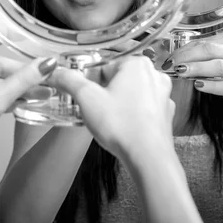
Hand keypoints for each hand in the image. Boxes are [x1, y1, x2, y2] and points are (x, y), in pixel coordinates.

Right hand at [47, 56, 174, 161]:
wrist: (148, 158)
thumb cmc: (119, 124)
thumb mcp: (86, 98)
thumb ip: (69, 80)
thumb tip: (56, 72)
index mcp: (137, 64)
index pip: (103, 66)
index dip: (89, 83)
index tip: (84, 97)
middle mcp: (154, 75)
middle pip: (118, 79)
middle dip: (104, 92)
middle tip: (94, 110)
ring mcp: (163, 95)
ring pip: (131, 93)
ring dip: (118, 103)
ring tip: (108, 121)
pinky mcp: (166, 114)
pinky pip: (142, 108)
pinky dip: (132, 114)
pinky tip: (123, 128)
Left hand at [164, 32, 222, 123]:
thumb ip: (204, 56)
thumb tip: (176, 57)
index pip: (205, 42)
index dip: (184, 49)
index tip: (170, 57)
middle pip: (210, 51)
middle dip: (187, 56)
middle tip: (171, 64)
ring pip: (219, 66)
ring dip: (196, 68)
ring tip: (180, 72)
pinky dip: (210, 85)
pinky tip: (198, 85)